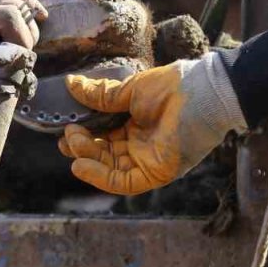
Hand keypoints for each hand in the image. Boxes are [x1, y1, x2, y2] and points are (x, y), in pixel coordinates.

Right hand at [58, 53, 245, 194]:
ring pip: (110, 169)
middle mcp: (140, 145)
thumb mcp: (130, 90)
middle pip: (104, 154)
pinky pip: (123, 183)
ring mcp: (147, 161)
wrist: (201, 95)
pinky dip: (100, 177)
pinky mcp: (155, 174)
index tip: (66, 126)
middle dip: (82, 147)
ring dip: (88, 159)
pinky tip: (80, 165)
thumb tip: (71, 83)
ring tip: (72, 143)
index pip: (103, 135)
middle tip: (67, 136)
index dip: (84, 134)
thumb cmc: (172, 88)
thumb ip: (101, 94)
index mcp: (136, 124)